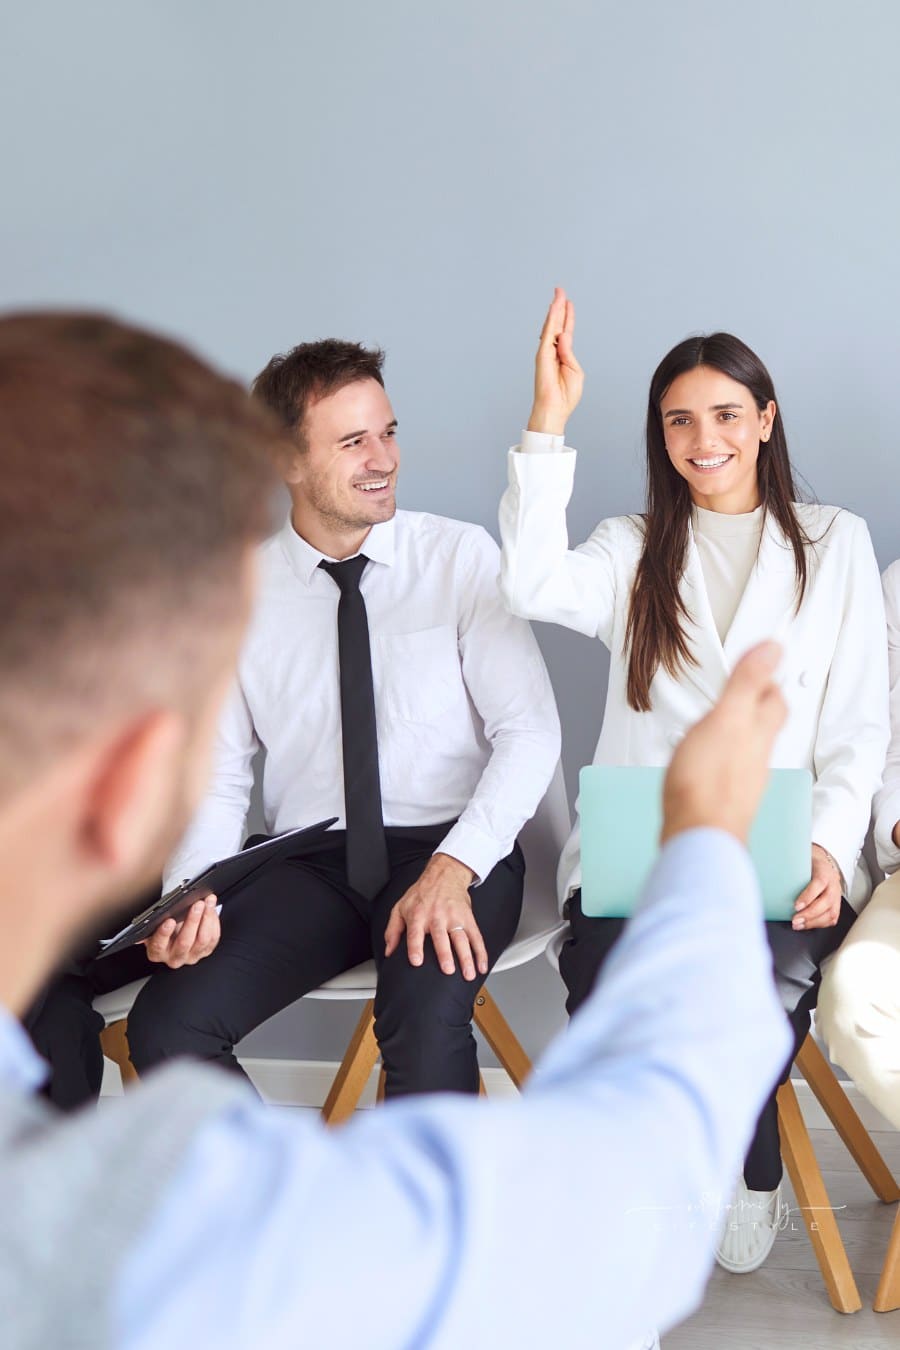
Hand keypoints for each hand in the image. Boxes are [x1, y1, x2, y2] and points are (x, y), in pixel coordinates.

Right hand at [142, 894, 220, 967]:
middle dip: (192, 921)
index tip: (170, 920)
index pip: (158, 945)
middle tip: (197, 905)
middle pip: (184, 942)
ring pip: (202, 940)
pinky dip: (214, 922)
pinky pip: (213, 938)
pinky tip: (212, 910)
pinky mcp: (205, 951)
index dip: (164, 933)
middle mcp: (174, 957)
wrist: (175, 932)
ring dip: (207, 918)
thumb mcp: (155, 924)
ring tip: (208, 903)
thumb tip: (158, 916)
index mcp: (157, 952)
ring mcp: (191, 956)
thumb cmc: (164, 926)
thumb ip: (155, 921)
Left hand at [383, 853, 486, 980]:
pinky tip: (482, 966)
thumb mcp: (400, 907)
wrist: (444, 874)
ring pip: (462, 939)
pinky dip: (481, 952)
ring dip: (466, 957)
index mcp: (418, 915)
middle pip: (441, 937)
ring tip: (468, 974)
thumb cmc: (422, 893)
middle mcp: (437, 916)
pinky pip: (476, 937)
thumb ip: (393, 930)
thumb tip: (389, 951)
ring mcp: (454, 918)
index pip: (415, 933)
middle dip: (445, 954)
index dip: (415, 947)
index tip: (417, 961)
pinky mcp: (468, 919)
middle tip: (448, 969)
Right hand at [527, 286, 583, 435]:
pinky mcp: (542, 355)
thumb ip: (569, 352)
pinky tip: (554, 308)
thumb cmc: (565, 396)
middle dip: (559, 307)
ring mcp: (546, 352)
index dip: (567, 316)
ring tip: (558, 293)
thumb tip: (563, 335)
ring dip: (555, 309)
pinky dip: (551, 320)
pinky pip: (548, 333)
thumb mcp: (574, 371)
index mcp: (563, 356)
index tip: (568, 302)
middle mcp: (553, 352)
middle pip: (557, 325)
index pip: (565, 332)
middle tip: (559, 290)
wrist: (554, 409)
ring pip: (551, 325)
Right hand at [661, 642, 786, 844]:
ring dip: (738, 732)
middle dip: (757, 706)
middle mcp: (756, 757)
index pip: (774, 700)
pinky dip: (721, 758)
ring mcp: (741, 781)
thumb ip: (747, 682)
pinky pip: (728, 771)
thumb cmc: (708, 782)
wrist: (698, 837)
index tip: (758, 667)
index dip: (768, 681)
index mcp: (758, 733)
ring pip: (747, 749)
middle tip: (746, 692)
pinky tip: (705, 761)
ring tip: (722, 722)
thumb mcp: (726, 718)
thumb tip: (773, 647)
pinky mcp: (723, 799)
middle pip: (764, 725)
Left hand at [792, 845, 842, 929]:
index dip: (808, 896)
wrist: (824, 865)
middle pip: (826, 901)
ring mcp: (837, 896)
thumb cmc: (808, 865)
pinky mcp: (837, 905)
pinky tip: (806, 925)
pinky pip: (832, 918)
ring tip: (798, 925)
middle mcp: (833, 884)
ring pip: (831, 913)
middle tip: (795, 920)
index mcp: (824, 871)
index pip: (819, 883)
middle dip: (809, 914)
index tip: (796, 906)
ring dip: (813, 922)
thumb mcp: (801, 862)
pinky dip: (818, 924)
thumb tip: (771, 874)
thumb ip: (790, 867)